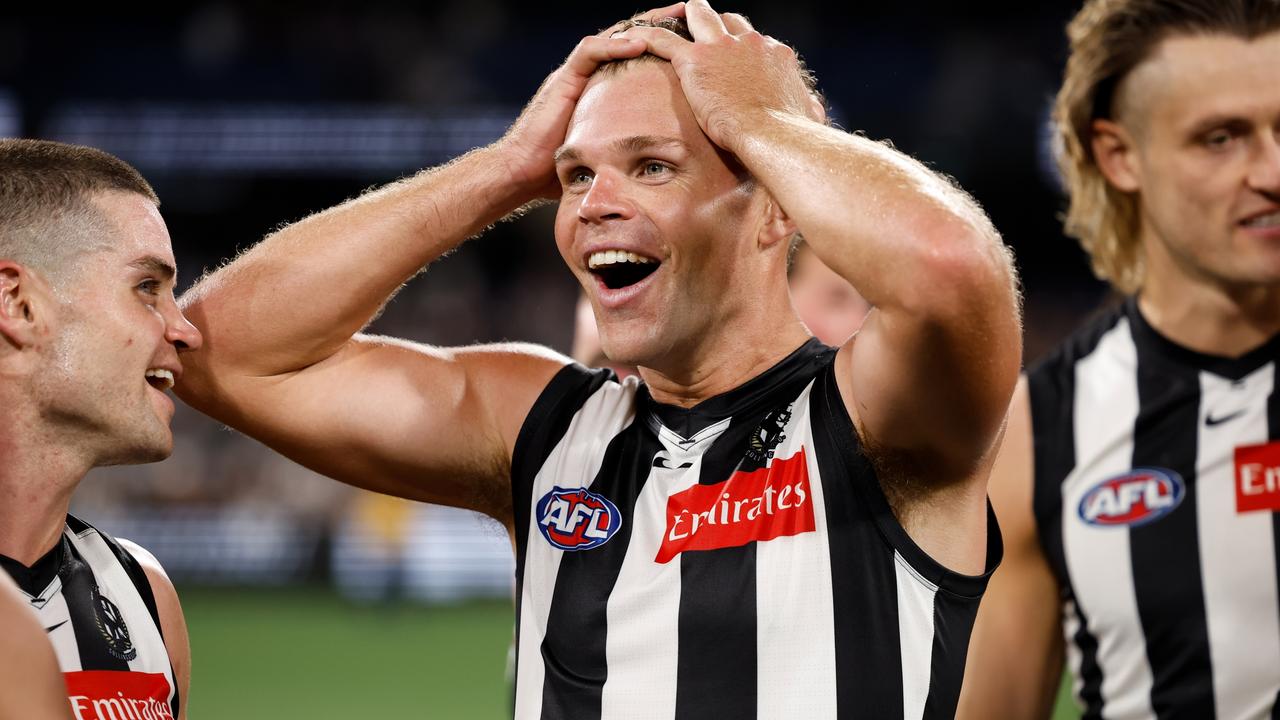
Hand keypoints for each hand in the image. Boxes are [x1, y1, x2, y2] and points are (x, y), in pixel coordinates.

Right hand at [495, 3, 685, 200]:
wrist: (521, 173)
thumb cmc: (558, 170)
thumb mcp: (604, 153)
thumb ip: (625, 145)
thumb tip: (657, 161)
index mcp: (600, 87)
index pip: (633, 54)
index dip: (661, 42)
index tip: (690, 37)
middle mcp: (588, 75)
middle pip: (626, 37)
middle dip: (657, 23)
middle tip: (686, 12)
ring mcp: (574, 74)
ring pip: (610, 36)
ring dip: (641, 25)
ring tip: (669, 18)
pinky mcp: (563, 80)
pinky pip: (589, 52)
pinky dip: (613, 45)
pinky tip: (638, 43)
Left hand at [618, 0, 823, 153]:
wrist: (774, 136)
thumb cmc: (792, 135)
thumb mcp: (808, 115)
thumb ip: (808, 108)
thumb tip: (815, 111)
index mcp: (775, 54)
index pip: (755, 40)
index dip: (741, 47)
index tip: (731, 58)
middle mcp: (750, 42)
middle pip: (730, 19)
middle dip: (715, 24)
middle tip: (700, 34)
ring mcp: (722, 48)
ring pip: (698, 15)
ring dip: (684, 18)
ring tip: (666, 22)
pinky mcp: (695, 60)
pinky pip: (662, 40)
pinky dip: (646, 37)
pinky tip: (630, 41)